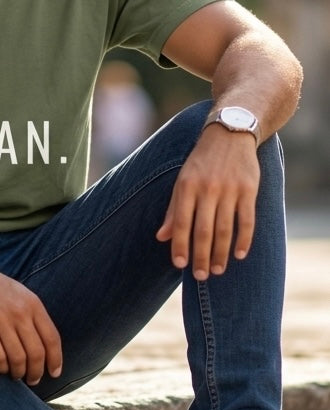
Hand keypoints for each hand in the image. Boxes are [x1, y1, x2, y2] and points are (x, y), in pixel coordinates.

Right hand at [0, 254, 62, 385]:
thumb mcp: (21, 294)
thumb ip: (34, 315)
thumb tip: (46, 345)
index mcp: (33, 304)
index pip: (52, 338)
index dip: (55, 360)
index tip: (54, 373)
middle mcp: (19, 313)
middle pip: (36, 353)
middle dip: (37, 372)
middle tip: (33, 380)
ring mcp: (1, 321)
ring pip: (18, 359)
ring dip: (19, 373)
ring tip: (16, 376)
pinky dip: (2, 369)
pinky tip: (1, 369)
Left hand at [156, 124, 259, 279]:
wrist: (230, 133)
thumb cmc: (201, 162)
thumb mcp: (182, 180)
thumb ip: (174, 210)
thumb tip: (162, 237)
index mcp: (186, 186)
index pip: (182, 223)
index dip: (180, 246)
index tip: (179, 266)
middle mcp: (207, 188)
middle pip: (203, 230)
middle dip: (201, 256)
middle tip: (201, 276)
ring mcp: (229, 189)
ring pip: (224, 228)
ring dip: (221, 253)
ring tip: (218, 270)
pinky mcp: (249, 189)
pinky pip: (247, 220)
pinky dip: (244, 239)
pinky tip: (239, 254)